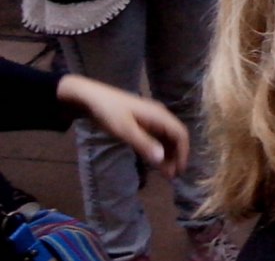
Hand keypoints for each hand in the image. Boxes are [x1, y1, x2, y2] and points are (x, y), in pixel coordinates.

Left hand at [56, 75, 188, 175]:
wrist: (92, 97)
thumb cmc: (109, 112)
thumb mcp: (125, 130)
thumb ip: (144, 144)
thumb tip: (162, 159)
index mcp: (160, 115)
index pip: (180, 134)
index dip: (182, 152)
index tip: (179, 171)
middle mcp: (160, 115)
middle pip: (175, 136)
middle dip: (176, 155)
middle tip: (171, 176)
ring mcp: (151, 117)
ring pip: (166, 136)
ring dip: (167, 153)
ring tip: (164, 172)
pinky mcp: (143, 120)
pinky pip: (156, 135)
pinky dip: (158, 148)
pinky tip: (153, 158)